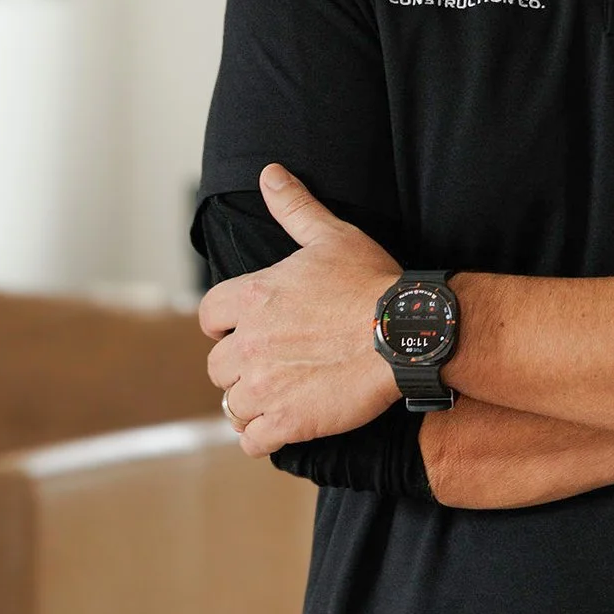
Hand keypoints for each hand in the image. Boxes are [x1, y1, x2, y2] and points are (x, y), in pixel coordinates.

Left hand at [199, 165, 401, 456]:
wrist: (405, 332)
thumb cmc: (370, 281)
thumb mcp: (331, 236)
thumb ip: (294, 207)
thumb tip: (270, 173)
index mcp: (251, 298)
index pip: (208, 316)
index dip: (224, 324)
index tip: (245, 329)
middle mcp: (248, 343)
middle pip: (217, 365)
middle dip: (239, 367)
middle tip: (269, 366)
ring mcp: (265, 386)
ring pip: (232, 405)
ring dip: (250, 403)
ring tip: (276, 399)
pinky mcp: (288, 421)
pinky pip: (253, 440)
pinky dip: (263, 437)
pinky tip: (282, 427)